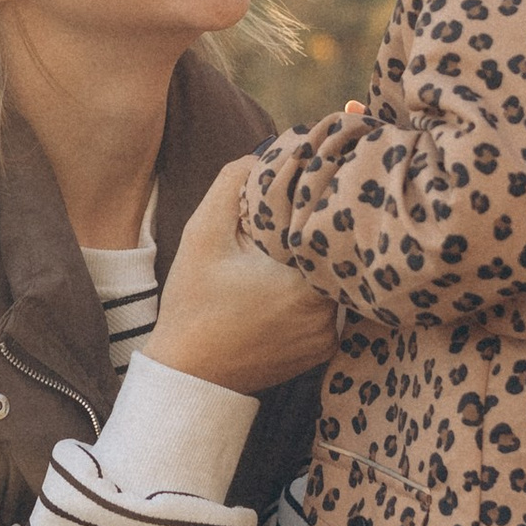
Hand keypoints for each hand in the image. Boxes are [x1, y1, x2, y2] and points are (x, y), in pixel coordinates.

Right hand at [151, 159, 338, 397]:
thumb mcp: (203, 234)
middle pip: (336, 255)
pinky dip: (312, 294)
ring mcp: (328, 337)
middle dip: (317, 234)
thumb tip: (265, 152)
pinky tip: (284, 287)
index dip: (323, 206)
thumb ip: (233, 184)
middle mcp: (327, 314)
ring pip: (334, 282)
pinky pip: (329, 309)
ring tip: (286, 254)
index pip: (333, 229)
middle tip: (298, 218)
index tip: (310, 191)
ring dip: (315, 265)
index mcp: (305, 283)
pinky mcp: (322, 352)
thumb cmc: (193, 303)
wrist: (189, 374)